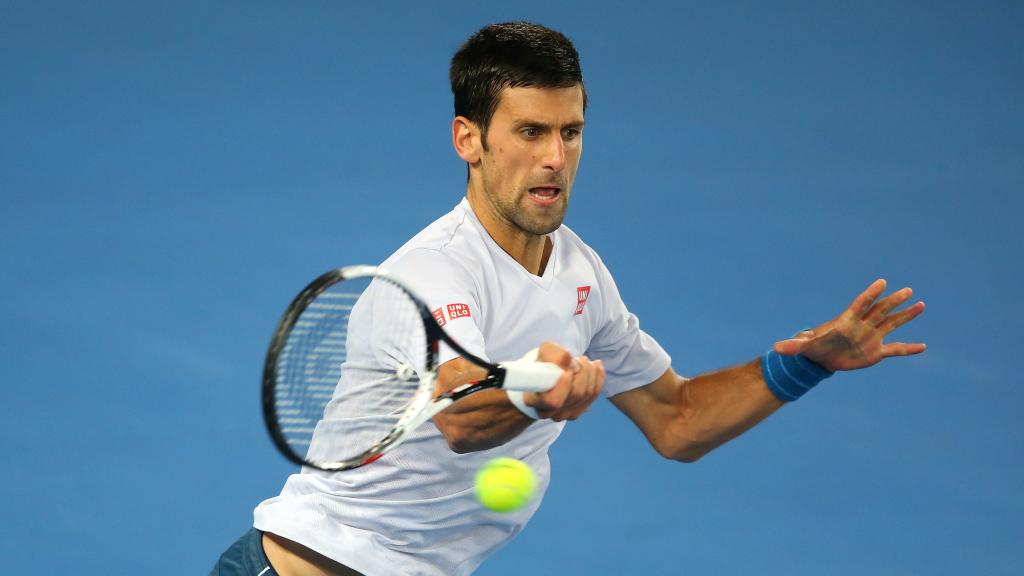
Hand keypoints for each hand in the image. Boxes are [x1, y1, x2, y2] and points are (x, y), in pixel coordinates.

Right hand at [525, 341, 604, 420]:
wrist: (541, 375)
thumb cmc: (539, 364)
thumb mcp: (541, 354)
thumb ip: (552, 355)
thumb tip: (569, 361)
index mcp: (534, 400)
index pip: (553, 401)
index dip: (564, 385)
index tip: (567, 370)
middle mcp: (549, 412)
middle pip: (576, 395)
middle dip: (582, 372)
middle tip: (577, 359)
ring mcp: (565, 414)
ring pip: (587, 394)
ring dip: (590, 372)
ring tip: (583, 360)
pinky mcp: (578, 410)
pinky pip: (594, 394)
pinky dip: (598, 377)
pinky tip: (596, 365)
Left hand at [773, 279, 925, 371]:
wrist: (823, 357)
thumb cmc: (813, 346)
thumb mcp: (802, 347)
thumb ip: (792, 346)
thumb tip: (776, 348)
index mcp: (846, 321)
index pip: (860, 304)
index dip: (870, 294)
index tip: (882, 282)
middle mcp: (862, 325)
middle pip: (880, 310)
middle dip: (893, 301)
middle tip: (907, 290)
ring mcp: (870, 336)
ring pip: (891, 323)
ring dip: (905, 316)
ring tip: (921, 305)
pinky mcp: (875, 351)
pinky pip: (895, 349)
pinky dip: (908, 349)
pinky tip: (923, 347)